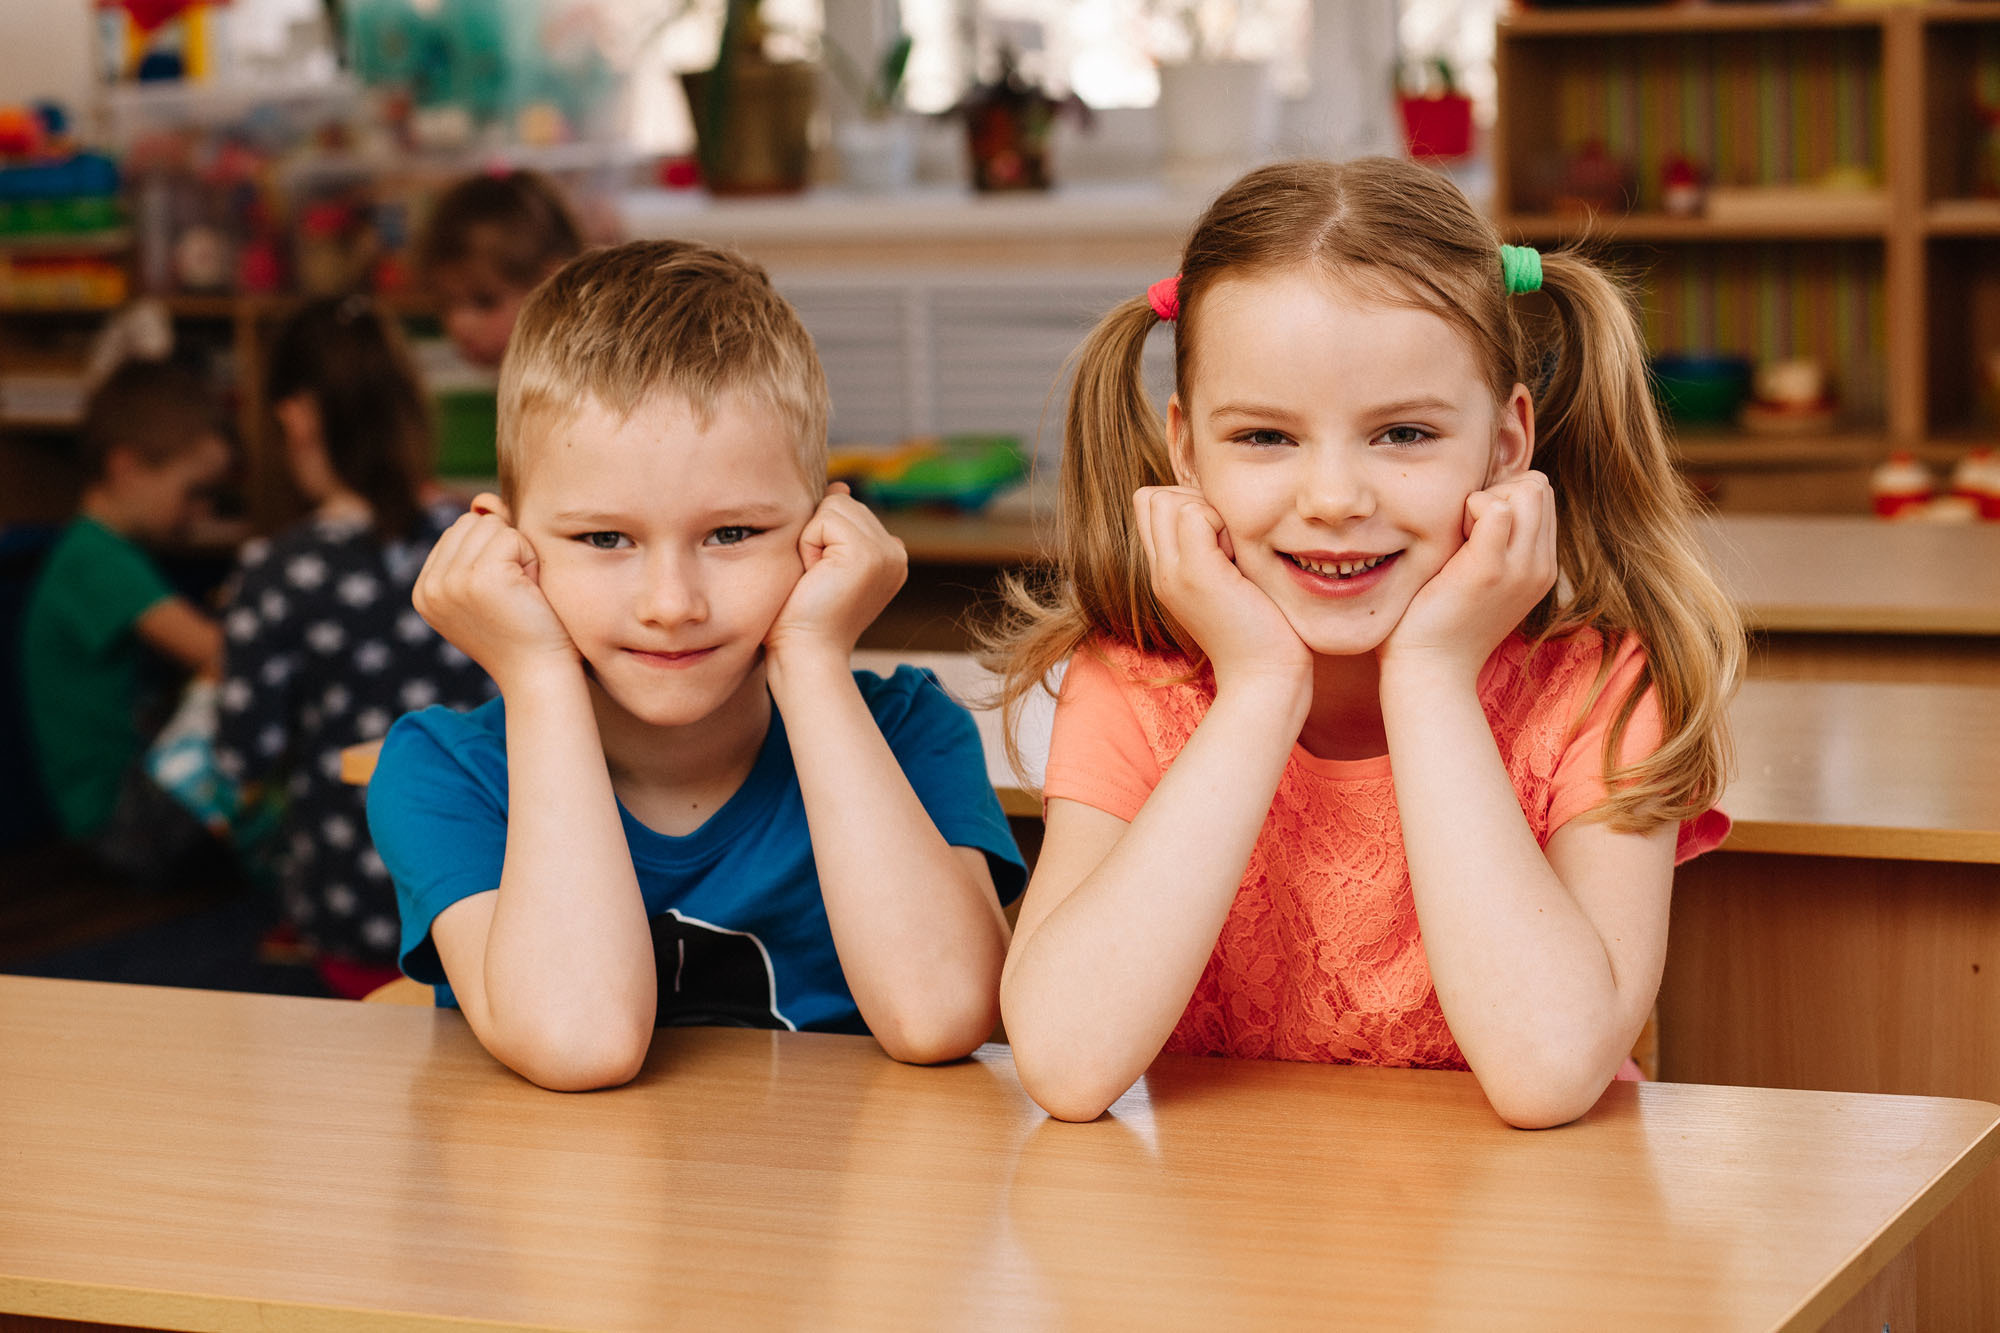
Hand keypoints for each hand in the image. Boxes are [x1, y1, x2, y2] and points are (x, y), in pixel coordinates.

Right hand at [412, 493, 578, 692]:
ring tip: (522, 594)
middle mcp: (429, 587)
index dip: (495, 554)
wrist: (541, 674)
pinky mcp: (478, 578)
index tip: (503, 597)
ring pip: (492, 526)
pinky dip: (530, 559)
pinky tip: (529, 592)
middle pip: (473, 523)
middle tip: (517, 596)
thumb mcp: (496, 580)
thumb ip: (485, 536)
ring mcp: (449, 582)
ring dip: (520, 554)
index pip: (460, 532)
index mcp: (426, 589)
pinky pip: (511, 536)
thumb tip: (482, 500)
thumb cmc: (527, 630)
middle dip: (506, 550)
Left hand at [764, 484, 907, 671]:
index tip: (824, 580)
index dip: (821, 538)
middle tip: (817, 580)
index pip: (848, 510)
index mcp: (890, 554)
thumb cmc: (803, 615)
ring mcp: (887, 552)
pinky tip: (815, 576)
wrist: (805, 654)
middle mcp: (896, 552)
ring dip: (810, 540)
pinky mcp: (869, 554)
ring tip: (816, 578)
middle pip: (842, 503)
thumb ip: (835, 523)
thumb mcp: (822, 560)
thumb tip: (840, 486)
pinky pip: (824, 519)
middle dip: (816, 535)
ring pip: (833, 506)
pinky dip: (808, 545)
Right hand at [1134, 485, 1309, 699]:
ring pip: (1167, 499)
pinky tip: (1241, 558)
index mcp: (1166, 572)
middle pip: (1152, 497)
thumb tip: (1222, 508)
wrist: (1264, 675)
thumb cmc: (1261, 628)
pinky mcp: (1195, 574)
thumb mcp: (1230, 579)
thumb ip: (1216, 547)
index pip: (1151, 505)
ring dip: (1208, 511)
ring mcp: (1172, 573)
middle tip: (1228, 543)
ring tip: (1234, 552)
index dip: (1187, 504)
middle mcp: (1160, 572)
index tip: (1222, 539)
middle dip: (1194, 502)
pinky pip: (1193, 513)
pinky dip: (1222, 522)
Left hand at [1378, 471, 1556, 684]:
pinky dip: (1468, 507)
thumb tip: (1478, 501)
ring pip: (1527, 489)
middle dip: (1498, 489)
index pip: (1540, 496)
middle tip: (1462, 526)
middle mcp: (1539, 566)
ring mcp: (1520, 568)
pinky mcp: (1489, 569)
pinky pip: (1496, 507)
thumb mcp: (1481, 580)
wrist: (1430, 670)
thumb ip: (1491, 543)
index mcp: (1539, 568)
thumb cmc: (1440, 622)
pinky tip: (1450, 537)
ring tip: (1459, 533)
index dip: (1503, 495)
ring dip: (1486, 497)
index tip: (1470, 527)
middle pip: (1538, 486)